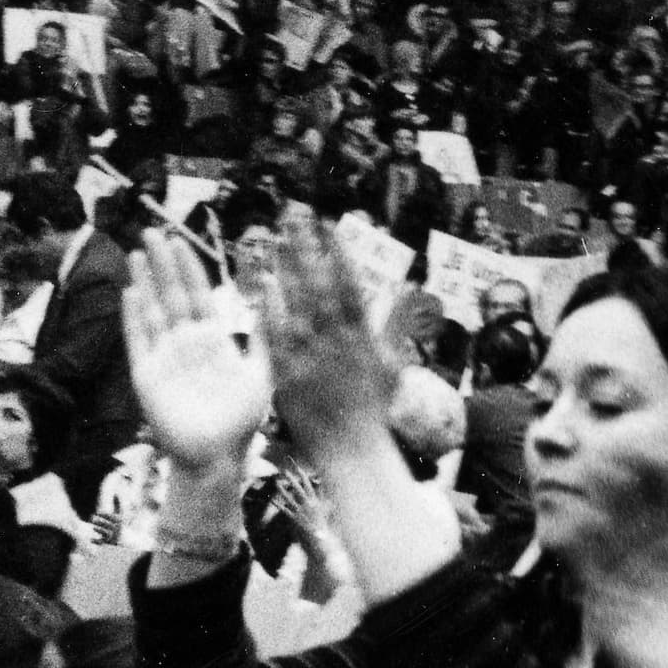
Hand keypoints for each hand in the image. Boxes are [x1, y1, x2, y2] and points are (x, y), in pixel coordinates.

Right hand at [120, 231, 266, 474]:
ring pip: (152, 310)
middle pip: (171, 294)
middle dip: (163, 263)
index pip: (199, 295)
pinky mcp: (146, 376)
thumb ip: (261, 338)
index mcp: (213, 341)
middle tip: (153, 231)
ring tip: (138, 252)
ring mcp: (164, 357)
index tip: (182, 240)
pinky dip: (133, 316)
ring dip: (145, 281)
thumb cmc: (241, 421)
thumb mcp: (261, 374)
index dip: (190, 268)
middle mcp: (186, 344)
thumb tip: (270, 301)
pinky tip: (130, 291)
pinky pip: (137, 340)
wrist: (215, 458)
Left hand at [253, 214, 393, 472]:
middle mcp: (335, 344)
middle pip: (318, 287)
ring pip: (295, 307)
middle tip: (294, 216)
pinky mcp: (287, 377)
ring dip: (285, 271)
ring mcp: (310, 360)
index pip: (349, 286)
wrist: (352, 450)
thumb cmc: (374, 407)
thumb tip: (407, 286)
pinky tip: (260, 286)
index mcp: (361, 337)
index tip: (328, 225)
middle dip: (307, 250)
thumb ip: (396, 322)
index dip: (338, 254)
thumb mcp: (393, 363)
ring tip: (275, 239)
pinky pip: (274, 340)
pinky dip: (269, 312)